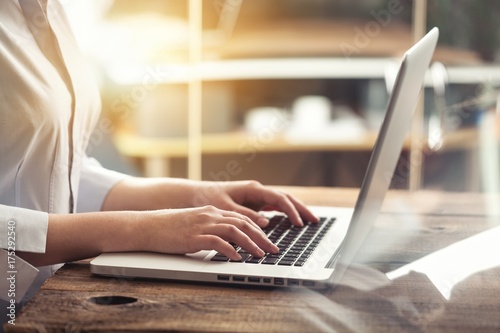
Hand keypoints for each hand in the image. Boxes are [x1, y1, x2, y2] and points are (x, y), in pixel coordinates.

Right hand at [139, 205, 278, 259]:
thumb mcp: (195, 224)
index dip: (257, 229)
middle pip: (243, 223)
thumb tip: (227, 242)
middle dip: (261, 237)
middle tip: (273, 249)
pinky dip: (230, 250)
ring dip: (251, 243)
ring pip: (235, 231)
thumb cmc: (169, 227)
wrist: (147, 225)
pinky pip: (218, 242)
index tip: (268, 240)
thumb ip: (211, 230)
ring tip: (261, 254)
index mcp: (212, 211)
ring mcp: (203, 224)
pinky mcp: (194, 236)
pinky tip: (238, 258)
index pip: (241, 218)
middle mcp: (210, 215)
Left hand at [191, 180, 318, 226]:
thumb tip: (265, 223)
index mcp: (253, 189)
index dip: (291, 210)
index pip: (279, 198)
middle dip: (301, 209)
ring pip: (282, 202)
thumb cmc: (208, 199)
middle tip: (315, 221)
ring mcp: (256, 197)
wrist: (196, 195)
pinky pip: (274, 207)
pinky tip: (292, 222)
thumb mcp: (225, 208)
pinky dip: (285, 213)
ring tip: (309, 221)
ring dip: (296, 210)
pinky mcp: (254, 203)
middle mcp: (257, 191)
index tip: (298, 223)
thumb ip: (245, 214)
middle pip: (285, 198)